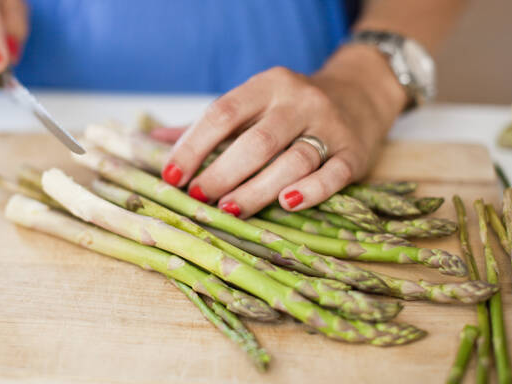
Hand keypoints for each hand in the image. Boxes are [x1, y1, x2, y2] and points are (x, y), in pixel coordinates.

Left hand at [157, 45, 406, 217]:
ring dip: (257, 189)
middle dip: (222, 172)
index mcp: (267, 85)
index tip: (171, 176)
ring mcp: (330, 126)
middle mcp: (299, 101)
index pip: (223, 113)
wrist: (360, 94)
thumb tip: (152, 142)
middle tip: (198, 198)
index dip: (193, 146)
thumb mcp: (251, 106)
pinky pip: (332, 174)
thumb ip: (206, 126)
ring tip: (229, 210)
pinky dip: (310, 191)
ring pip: (293, 160)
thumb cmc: (288, 109)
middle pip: (257, 141)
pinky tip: (287, 204)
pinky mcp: (354, 152)